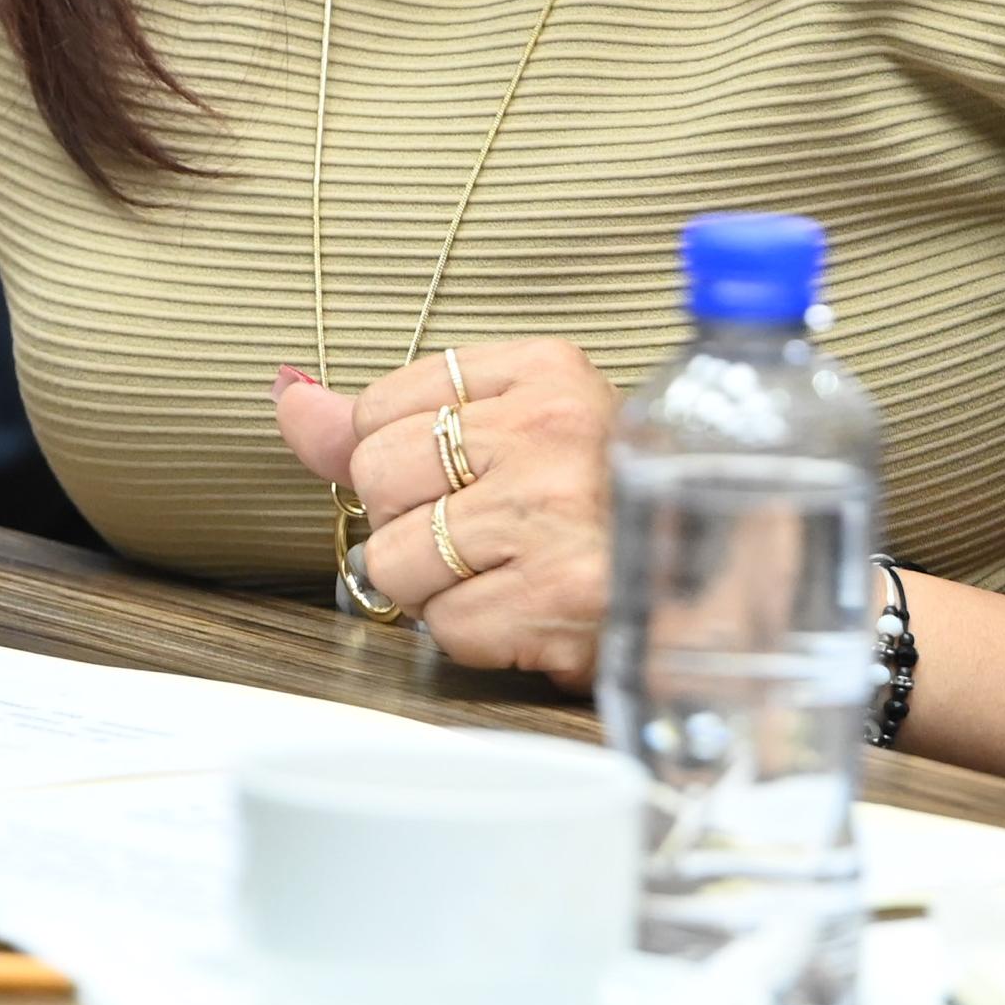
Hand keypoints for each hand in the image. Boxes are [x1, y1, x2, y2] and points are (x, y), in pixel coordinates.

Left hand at [276, 340, 620, 690]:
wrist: (716, 586)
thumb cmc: (608, 502)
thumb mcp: (519, 426)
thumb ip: (391, 415)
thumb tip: (288, 395)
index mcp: (546, 370)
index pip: (383, 403)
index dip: (401, 455)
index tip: (461, 473)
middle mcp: (548, 430)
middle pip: (377, 476)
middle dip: (412, 520)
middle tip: (487, 530)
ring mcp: (552, 513)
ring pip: (396, 559)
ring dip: (438, 586)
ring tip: (509, 572)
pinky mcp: (556, 596)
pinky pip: (445, 626)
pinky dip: (478, 634)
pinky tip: (532, 611)